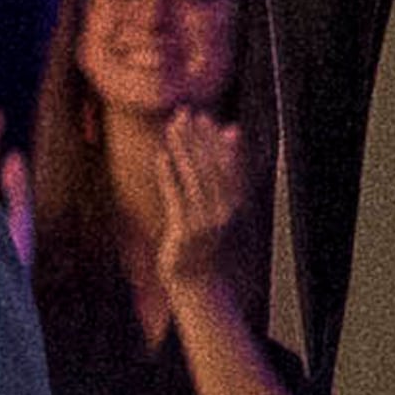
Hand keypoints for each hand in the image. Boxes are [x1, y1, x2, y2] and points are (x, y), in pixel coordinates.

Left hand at [149, 107, 249, 287]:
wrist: (196, 282)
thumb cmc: (204, 239)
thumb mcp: (218, 206)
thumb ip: (222, 170)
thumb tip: (231, 129)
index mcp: (233, 204)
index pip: (226, 165)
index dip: (214, 140)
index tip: (204, 117)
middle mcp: (223, 212)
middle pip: (209, 166)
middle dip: (197, 138)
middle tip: (185, 113)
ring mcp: (204, 223)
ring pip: (193, 178)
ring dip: (182, 149)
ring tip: (172, 127)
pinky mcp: (184, 232)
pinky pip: (176, 198)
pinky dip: (169, 175)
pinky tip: (161, 157)